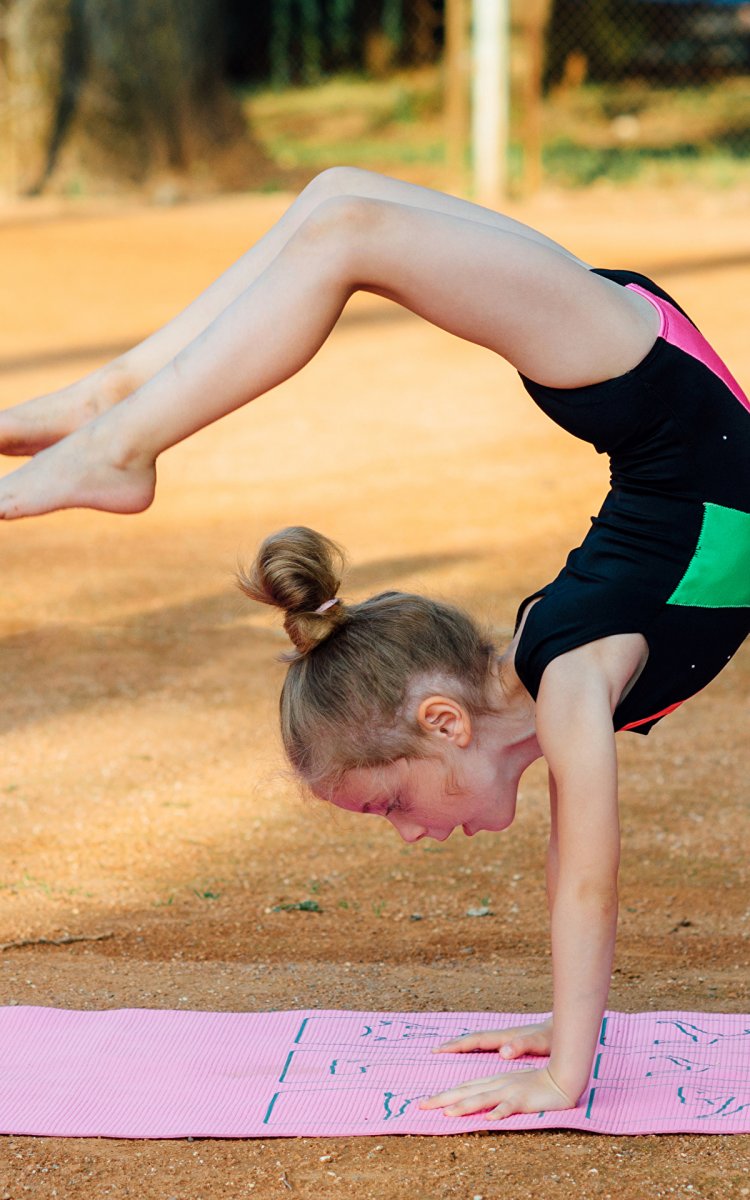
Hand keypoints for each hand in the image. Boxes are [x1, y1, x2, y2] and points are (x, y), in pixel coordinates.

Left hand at [419, 1064, 575, 1120]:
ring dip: (465, 1106)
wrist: (560, 1078)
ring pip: (483, 1098)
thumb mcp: (510, 1088)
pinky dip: (500, 1111)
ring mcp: (509, 1090)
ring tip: (448, 1113)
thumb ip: (492, 1094)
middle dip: (443, 1099)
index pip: (463, 1088)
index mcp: (492, 1082)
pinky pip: (510, 1106)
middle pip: (465, 1092)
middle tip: (421, 1106)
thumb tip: (475, 1107)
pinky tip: (490, 1119)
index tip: (423, 1103)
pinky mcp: (524, 1098)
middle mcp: (496, 1084)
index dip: (443, 1095)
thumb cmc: (534, 1085)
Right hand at [431, 1018, 552, 1061]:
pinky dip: (476, 1047)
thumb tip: (503, 1051)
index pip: (476, 1040)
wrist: (565, 1028)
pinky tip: (475, 1052)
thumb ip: (522, 1045)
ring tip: (448, 1050)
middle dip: (454, 1044)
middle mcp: (502, 1036)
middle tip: (435, 1050)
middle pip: (473, 1039)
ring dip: (463, 1045)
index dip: (458, 1045)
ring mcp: (507, 1038)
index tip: (439, 1049)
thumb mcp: (538, 1043)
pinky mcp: (513, 1043)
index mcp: (505, 1037)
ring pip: (479, 1041)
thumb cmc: (553, 1038)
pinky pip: (488, 1045)